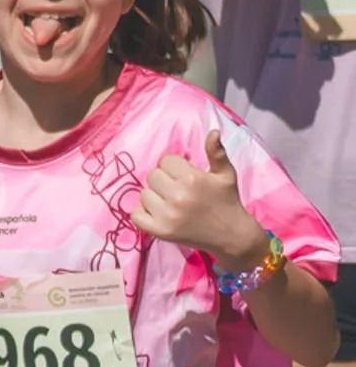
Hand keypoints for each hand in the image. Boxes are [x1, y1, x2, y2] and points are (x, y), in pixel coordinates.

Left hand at [131, 131, 269, 268]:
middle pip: (152, 176)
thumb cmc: (227, 201)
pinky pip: (135, 215)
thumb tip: (213, 131)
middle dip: (164, 180)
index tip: (186, 177)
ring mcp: (168, 215)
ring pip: (143, 194)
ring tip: (171, 203)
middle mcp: (178, 196)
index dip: (175, 167)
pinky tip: (159, 214)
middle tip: (178, 190)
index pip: (165, 161)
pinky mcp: (160, 231)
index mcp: (193, 178)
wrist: (231, 235)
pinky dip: (143, 214)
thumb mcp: (226, 174)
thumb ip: (216, 152)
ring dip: (154, 197)